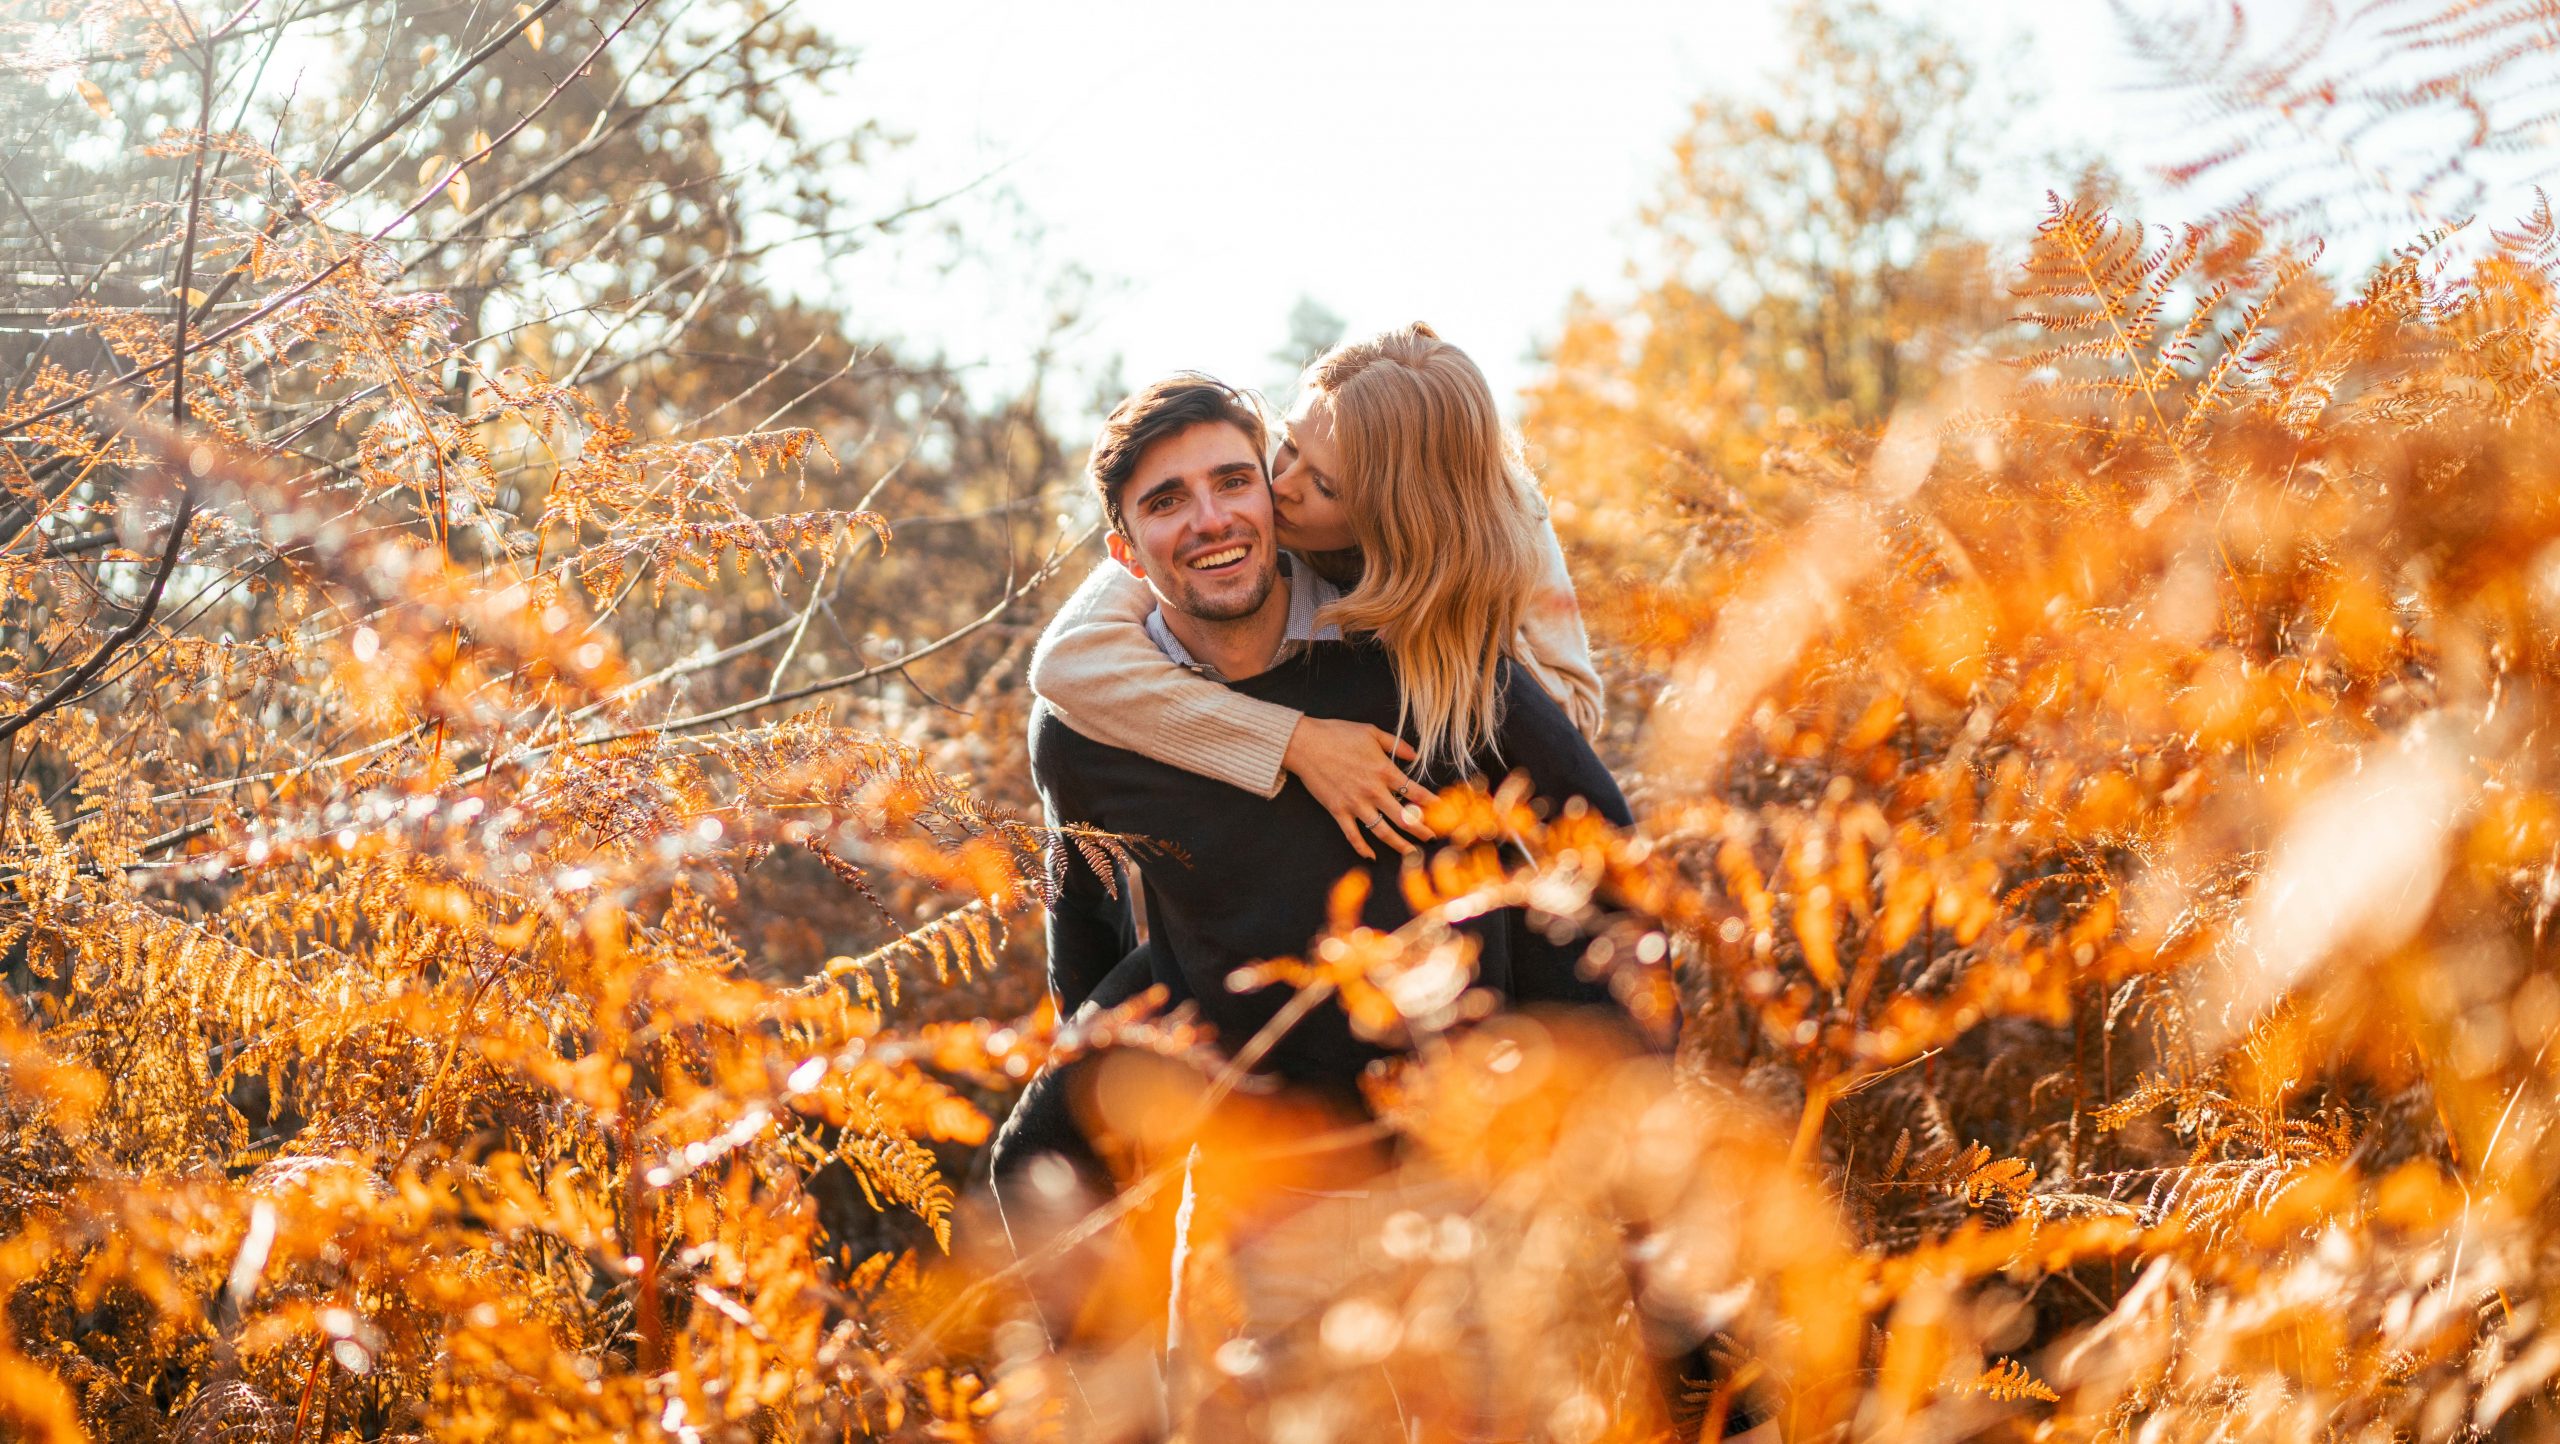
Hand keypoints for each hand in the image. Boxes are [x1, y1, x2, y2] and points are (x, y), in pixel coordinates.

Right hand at [1282, 715, 1435, 859]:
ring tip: (1412, 854)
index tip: (1444, 812)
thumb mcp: (1371, 732)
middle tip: (1433, 839)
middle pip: (1404, 818)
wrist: (1306, 744)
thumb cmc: (1338, 734)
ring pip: (1382, 831)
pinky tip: (1371, 856)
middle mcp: (1373, 791)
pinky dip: (1362, 848)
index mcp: (1385, 771)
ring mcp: (1355, 804)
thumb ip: (1396, 744)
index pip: (1416, 792)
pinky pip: (1353, 835)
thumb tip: (1414, 755)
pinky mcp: (1338, 811)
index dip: (1433, 804)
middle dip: (1422, 831)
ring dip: (1399, 845)